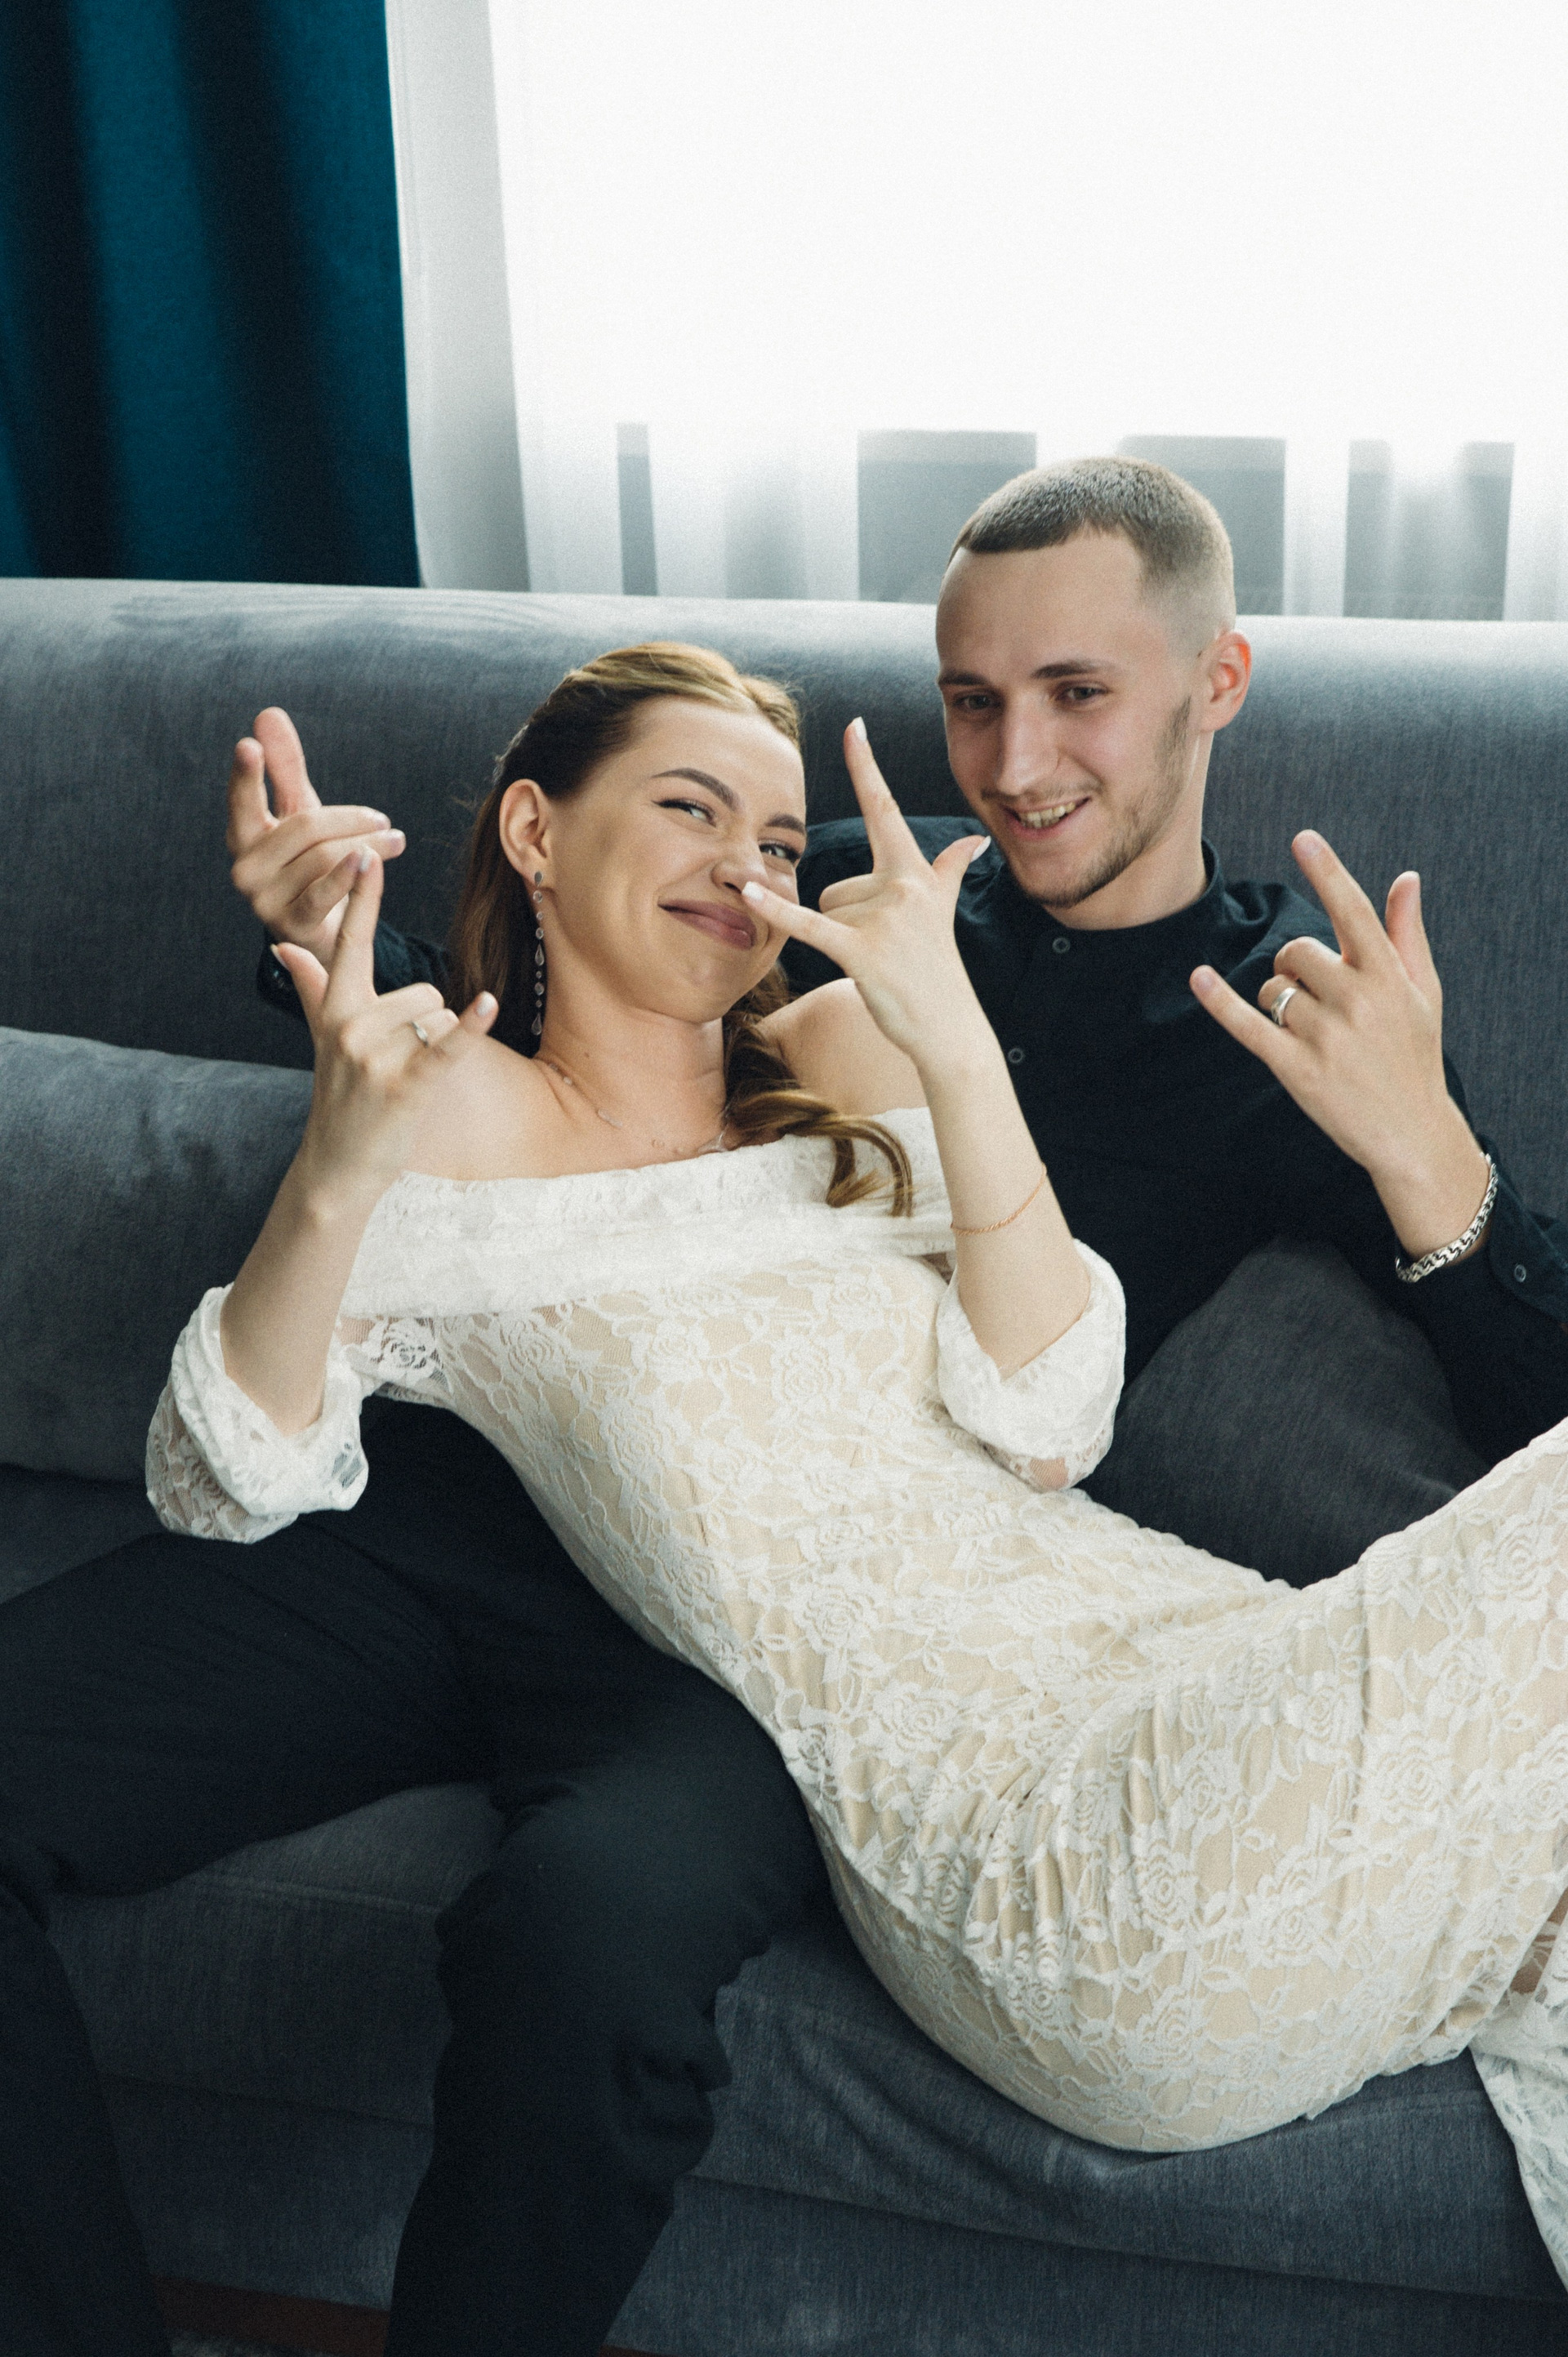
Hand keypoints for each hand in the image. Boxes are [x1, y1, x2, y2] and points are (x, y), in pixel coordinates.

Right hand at [228, 706, 406, 961]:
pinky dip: (353, 875)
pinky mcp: (291, 925)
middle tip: (384, 819)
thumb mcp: (300, 812)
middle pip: (304, 828)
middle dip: (352, 820)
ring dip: (368, 845)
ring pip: (324, 857)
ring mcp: (263, 900)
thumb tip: (268, 714)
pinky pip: (326, 893)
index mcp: (242, 835)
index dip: (245, 775)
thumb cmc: (308, 862)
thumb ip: (286, 768)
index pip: (242, 799)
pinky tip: (373, 861)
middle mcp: (244, 868)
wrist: (323, 927)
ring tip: (395, 841)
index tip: (249, 746)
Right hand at [275, 849, 494, 1204]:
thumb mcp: (322, 1038)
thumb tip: (284, 947)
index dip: (361, 898)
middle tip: (398, 1066)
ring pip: (438, 1018)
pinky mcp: (405, 1084)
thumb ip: (311, 987)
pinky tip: (488, 1003)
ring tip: (407, 1080)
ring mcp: (376, 1055)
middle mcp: (351, 1025)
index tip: (362, 855)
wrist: (338, 1165)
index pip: (350, 942)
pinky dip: (472, 1026)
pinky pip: (448, 1044)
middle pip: (424, 991)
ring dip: (437, 1047)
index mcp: (337, 1007)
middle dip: (427, 1025)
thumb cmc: (339, 1098)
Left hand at [740, 720, 989, 1073]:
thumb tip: (976, 839)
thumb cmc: (937, 972)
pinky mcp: (863, 950)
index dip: (866, 767)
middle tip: (885, 953)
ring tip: (877, 964)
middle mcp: (902, 887)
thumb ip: (951, 871)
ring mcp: (884, 918)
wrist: (951, 1029)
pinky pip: (809, 926)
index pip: (885, 809)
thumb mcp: (945, 913)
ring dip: (841, 941)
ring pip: (825, 911)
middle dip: (846, 919)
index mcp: (915, 874)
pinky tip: (751, 894)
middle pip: (837, 884)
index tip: (853, 725)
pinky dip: (778, 914)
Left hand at [1190, 831, 1491, 1258]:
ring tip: (1313, 1032)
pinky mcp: (1297, 1069)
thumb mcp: (1423, 993)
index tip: (1303, 838)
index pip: (1353, 912)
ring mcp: (1325, 1036)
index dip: (1327, 872)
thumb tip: (1405, 876)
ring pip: (1273, 989)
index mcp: (1388, 976)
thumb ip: (1407, 934)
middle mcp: (1357, 1000)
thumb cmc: (1415, 1056)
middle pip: (1296, 951)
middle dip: (1296, 967)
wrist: (1412, 1133)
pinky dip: (1220, 1001)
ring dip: (1279, 1001)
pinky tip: (1199, 977)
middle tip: (1320, 1000)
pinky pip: (1248, 1025)